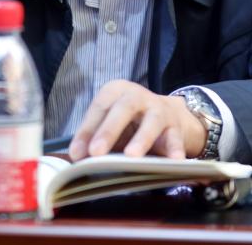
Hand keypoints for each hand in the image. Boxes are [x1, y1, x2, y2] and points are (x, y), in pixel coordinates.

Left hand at [68, 80, 206, 160]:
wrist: (164, 114)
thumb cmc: (127, 122)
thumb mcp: (109, 124)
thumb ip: (93, 138)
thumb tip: (75, 158)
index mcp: (116, 91)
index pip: (100, 108)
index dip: (87, 130)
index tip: (76, 153)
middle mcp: (138, 96)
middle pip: (124, 109)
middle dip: (108, 131)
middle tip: (96, 153)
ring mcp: (159, 110)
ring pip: (152, 121)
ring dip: (141, 139)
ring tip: (131, 156)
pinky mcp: (175, 126)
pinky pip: (175, 138)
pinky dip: (175, 149)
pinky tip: (173, 160)